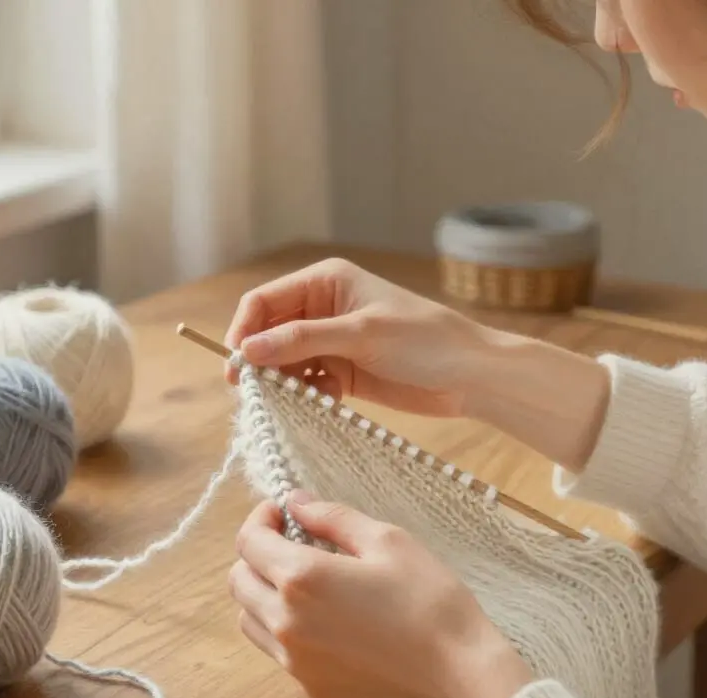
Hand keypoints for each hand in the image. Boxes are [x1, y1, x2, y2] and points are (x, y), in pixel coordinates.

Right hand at [224, 257, 484, 417]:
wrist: (470, 376)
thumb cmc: (424, 340)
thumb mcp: (360, 334)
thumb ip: (302, 341)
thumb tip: (247, 351)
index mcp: (325, 282)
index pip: (264, 302)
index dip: (244, 331)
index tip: (236, 365)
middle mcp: (323, 309)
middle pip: (270, 333)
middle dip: (258, 360)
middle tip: (250, 392)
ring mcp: (333, 343)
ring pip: (286, 362)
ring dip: (281, 382)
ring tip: (284, 403)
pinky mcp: (344, 373)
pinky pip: (308, 384)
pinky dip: (304, 396)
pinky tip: (315, 406)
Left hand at [228, 492, 533, 697]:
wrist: (458, 677)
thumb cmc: (430, 601)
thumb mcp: (388, 541)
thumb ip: (332, 517)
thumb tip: (296, 501)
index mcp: (301, 578)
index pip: (249, 542)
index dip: (260, 520)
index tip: (282, 513)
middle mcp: (285, 621)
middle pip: (238, 581)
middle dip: (256, 555)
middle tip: (290, 542)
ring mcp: (294, 660)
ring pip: (249, 618)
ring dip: (262, 592)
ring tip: (302, 582)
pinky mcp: (310, 686)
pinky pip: (275, 650)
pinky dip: (282, 627)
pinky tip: (321, 619)